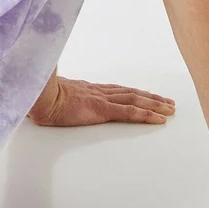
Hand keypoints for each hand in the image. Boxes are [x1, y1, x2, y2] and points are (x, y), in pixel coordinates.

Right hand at [27, 75, 176, 126]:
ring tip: (170, 109)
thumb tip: (57, 102)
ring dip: (154, 104)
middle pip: (130, 93)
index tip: (146, 94)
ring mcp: (101, 99)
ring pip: (135, 100)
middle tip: (168, 102)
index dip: (134, 92)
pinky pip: (129, 112)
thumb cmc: (40, 97)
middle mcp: (98, 91)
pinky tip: (159, 118)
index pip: (117, 90)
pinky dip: (146, 114)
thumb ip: (61, 98)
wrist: (38, 96)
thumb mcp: (53, 97)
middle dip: (150, 97)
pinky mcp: (102, 109)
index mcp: (87, 89)